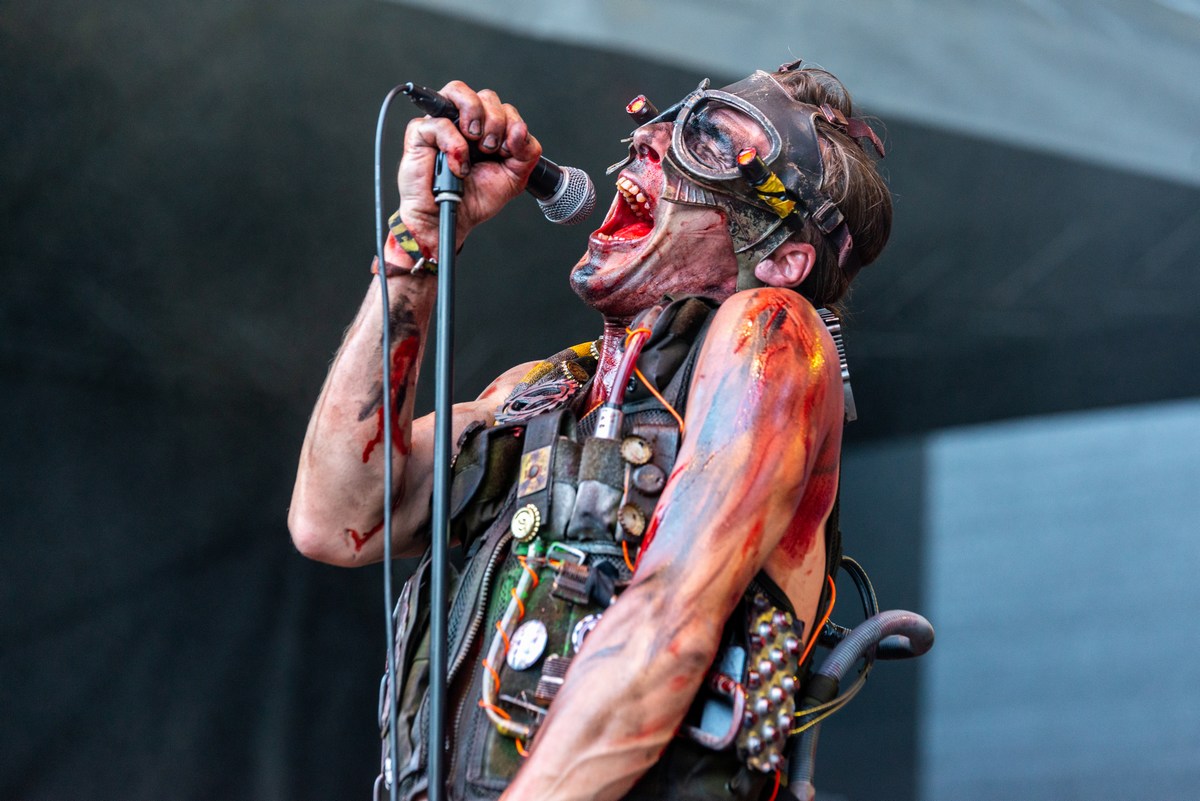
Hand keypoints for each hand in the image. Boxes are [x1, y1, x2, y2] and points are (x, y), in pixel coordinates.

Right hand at [397, 81, 542, 256]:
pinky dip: (454, 145)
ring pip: (459, 90)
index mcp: (486, 130)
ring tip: (476, 143)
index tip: (507, 151)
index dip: (511, 125)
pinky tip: (458, 166)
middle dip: (497, 122)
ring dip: (476, 115)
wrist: (450, 220)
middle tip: (491, 150)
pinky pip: (439, 122)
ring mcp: (441, 124)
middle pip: (486, 96)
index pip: (504, 107)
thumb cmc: (475, 199)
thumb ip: (527, 152)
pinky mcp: (420, 133)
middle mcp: (464, 122)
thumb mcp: (514, 177)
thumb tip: (519, 129)